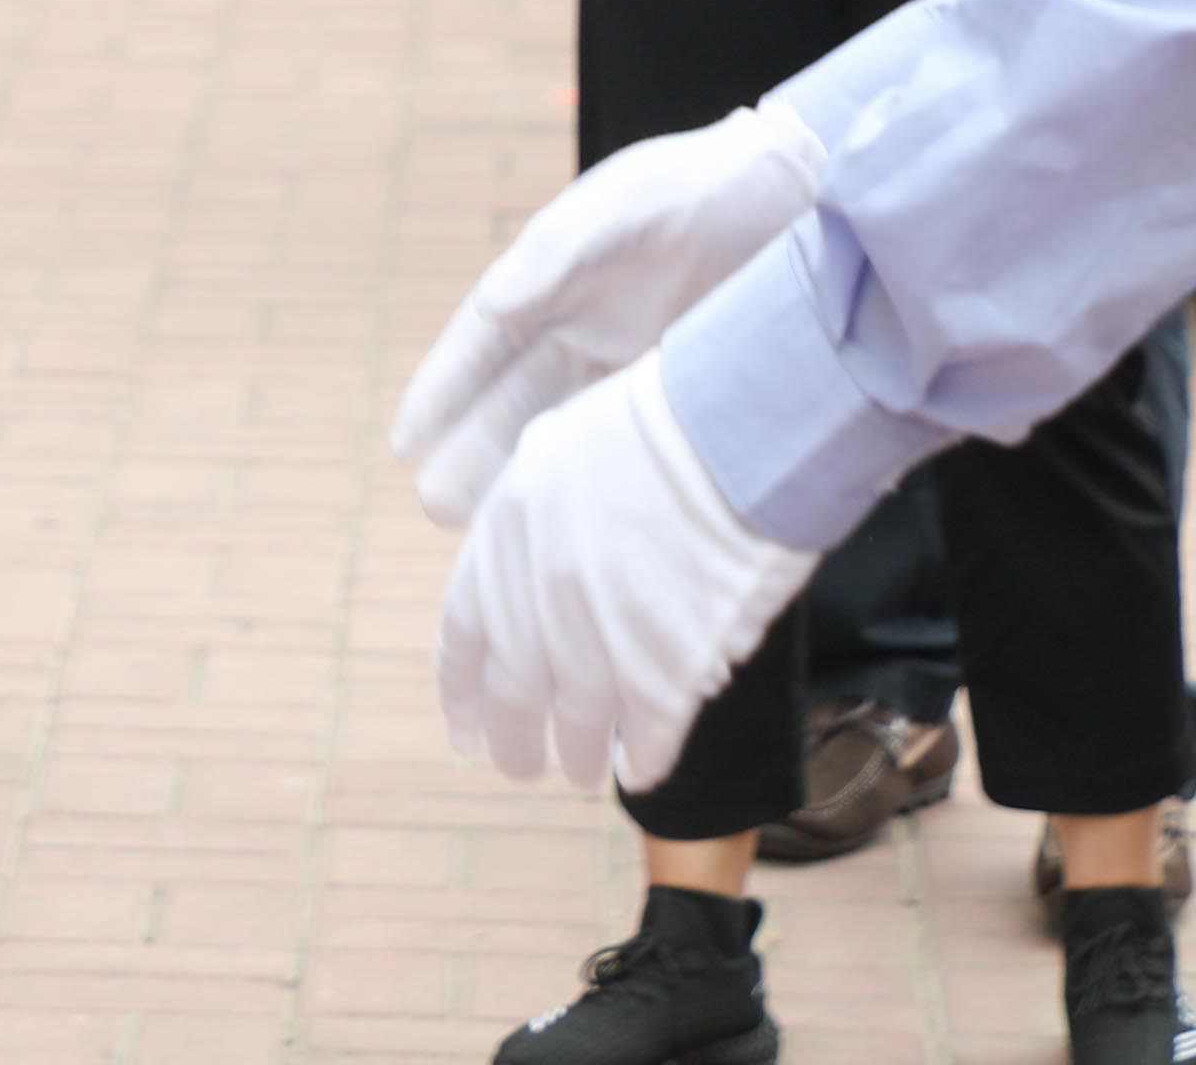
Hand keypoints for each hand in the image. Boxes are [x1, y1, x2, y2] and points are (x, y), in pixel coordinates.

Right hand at [392, 100, 828, 524]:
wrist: (805, 196)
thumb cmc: (704, 182)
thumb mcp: (626, 202)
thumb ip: (558, 249)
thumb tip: (494, 303)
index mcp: (555, 274)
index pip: (483, 342)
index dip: (442, 390)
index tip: (404, 443)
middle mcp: (584, 324)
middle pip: (512, 398)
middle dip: (471, 450)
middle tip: (435, 508)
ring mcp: (631, 360)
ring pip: (560, 427)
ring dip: (523, 473)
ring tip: (489, 530)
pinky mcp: (678, 390)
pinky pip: (622, 442)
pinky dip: (594, 477)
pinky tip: (578, 517)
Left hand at [436, 351, 814, 795]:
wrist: (732, 436)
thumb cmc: (661, 423)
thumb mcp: (562, 450)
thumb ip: (532, 521)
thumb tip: (523, 574)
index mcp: (504, 540)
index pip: (463, 638)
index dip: (463, 693)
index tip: (466, 730)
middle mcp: (536, 602)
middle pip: (513, 696)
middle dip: (514, 741)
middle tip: (521, 765)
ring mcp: (598, 645)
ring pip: (576, 728)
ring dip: (577, 756)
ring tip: (582, 772)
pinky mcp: (663, 677)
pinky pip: (644, 743)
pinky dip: (641, 761)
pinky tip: (641, 768)